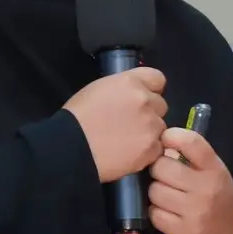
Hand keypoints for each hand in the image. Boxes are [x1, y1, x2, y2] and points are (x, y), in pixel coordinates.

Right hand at [63, 66, 167, 183]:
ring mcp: (151, 125)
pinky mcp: (151, 148)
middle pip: (161, 105)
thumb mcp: (98, 89)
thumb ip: (122, 89)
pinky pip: (157, 148)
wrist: (72, 147)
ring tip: (127, 142)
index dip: (150, 90)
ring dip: (149, 133)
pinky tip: (129, 154)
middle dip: (149, 113)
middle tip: (130, 124)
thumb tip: (131, 96)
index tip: (142, 99)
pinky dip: (147, 152)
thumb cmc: (77, 117)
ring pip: (160, 128)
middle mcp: (145, 100)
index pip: (157, 79)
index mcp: (131, 82)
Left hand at [148, 127, 232, 233]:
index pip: (190, 142)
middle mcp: (206, 188)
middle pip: (162, 167)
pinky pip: (155, 214)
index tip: (165, 140)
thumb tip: (160, 144)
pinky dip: (157, 213)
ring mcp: (195, 212)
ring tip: (167, 196)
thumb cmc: (216, 198)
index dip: (171, 136)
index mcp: (215, 169)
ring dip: (156, 193)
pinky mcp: (184, 232)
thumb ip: (191, 157)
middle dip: (158, 170)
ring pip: (155, 191)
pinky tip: (167, 213)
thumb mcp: (213, 172)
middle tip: (164, 176)